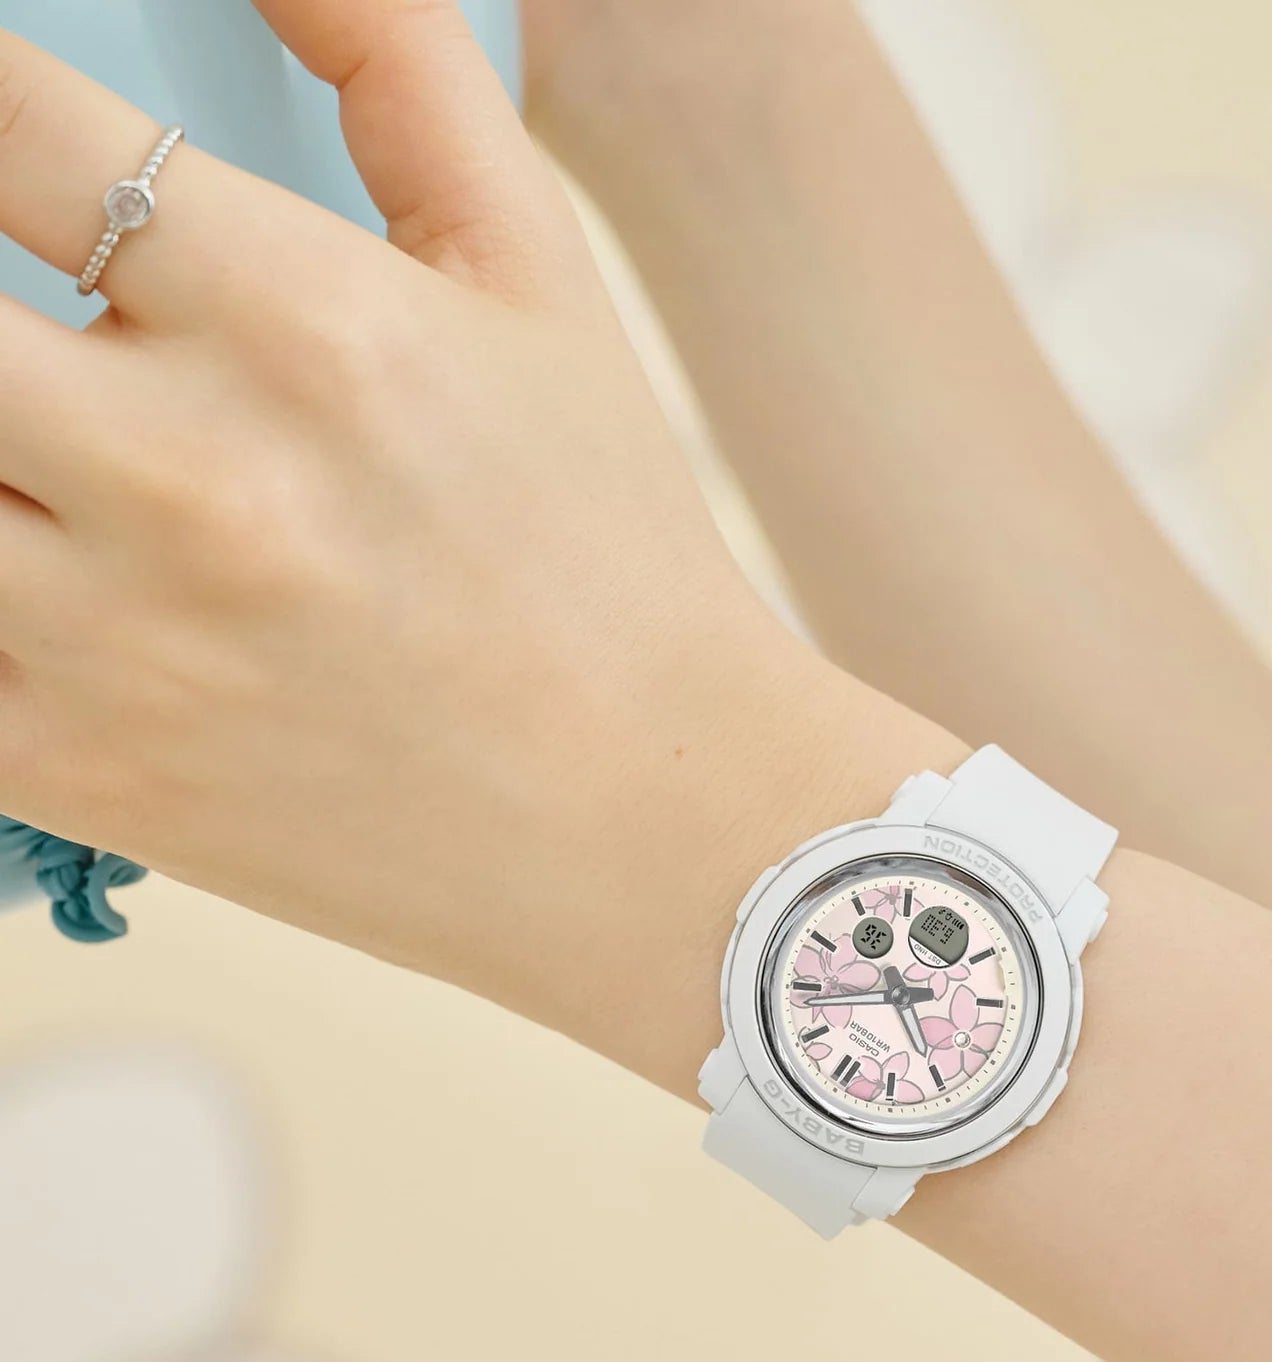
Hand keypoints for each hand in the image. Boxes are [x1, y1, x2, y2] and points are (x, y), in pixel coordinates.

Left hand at [0, 2, 952, 1087]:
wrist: (660, 828)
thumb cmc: (611, 560)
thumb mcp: (546, 288)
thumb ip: (406, 72)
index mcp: (303, 324)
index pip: (5, 113)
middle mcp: (189, 476)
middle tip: (22, 313)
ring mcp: (114, 641)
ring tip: (35, 436)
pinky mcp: (79, 772)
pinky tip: (24, 552)